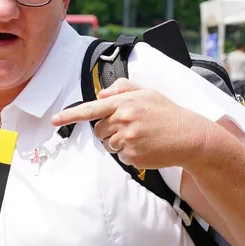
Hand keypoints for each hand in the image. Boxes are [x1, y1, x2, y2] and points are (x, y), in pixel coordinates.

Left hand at [50, 78, 208, 169]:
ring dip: (119, 143)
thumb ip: (122, 88)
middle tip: (131, 128)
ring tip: (141, 137)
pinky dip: (130, 154)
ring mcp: (127, 139)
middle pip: (99, 130)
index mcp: (124, 103)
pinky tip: (146, 147)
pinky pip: (121, 157)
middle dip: (109, 130)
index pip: (91, 108)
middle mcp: (123, 120)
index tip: (54, 120)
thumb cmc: (167, 113)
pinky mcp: (132, 156)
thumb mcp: (147, 92)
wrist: (190, 136)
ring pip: (108, 145)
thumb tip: (100, 94)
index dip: (70, 115)